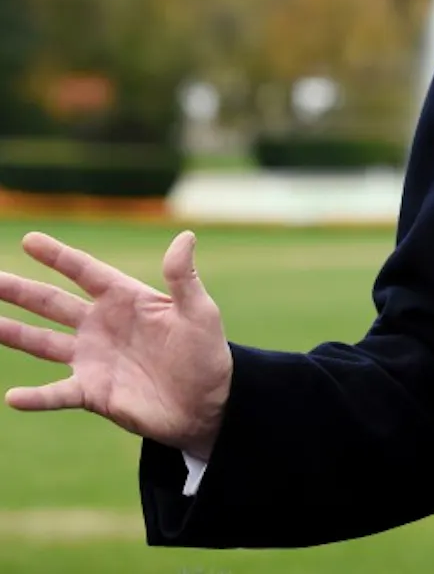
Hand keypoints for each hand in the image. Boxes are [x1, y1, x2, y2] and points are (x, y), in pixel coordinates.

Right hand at [0, 230, 231, 458]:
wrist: (208, 404)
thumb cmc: (206, 353)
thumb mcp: (199, 312)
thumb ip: (183, 278)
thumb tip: (186, 236)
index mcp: (126, 300)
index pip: (86, 272)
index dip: (59, 256)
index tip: (29, 240)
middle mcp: (102, 326)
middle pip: (51, 303)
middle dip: (19, 290)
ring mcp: (92, 359)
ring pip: (41, 343)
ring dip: (12, 333)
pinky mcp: (92, 393)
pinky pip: (56, 393)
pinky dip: (35, 397)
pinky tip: (13, 397)